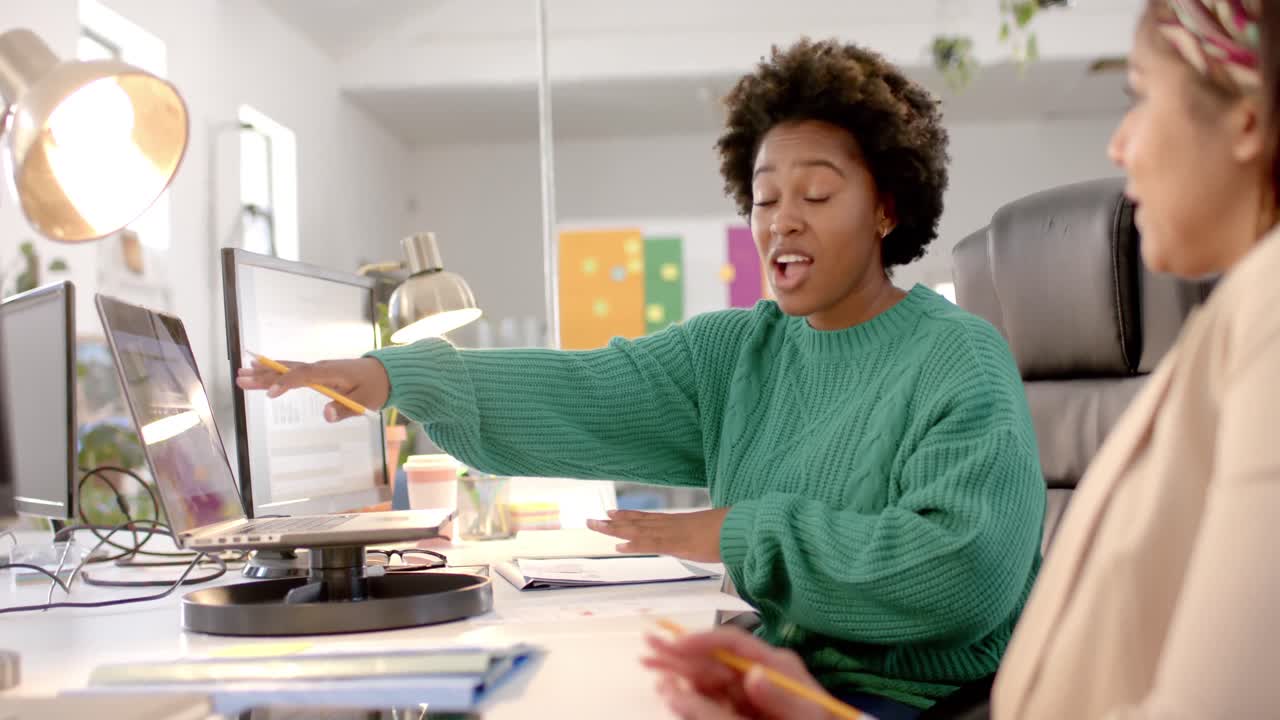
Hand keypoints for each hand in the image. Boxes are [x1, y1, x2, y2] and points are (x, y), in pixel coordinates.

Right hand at [235, 357, 390, 422]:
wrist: (384, 373)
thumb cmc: (375, 387)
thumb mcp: (365, 401)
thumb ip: (344, 409)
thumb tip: (325, 414)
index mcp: (332, 373)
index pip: (304, 376)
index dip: (287, 383)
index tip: (271, 394)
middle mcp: (320, 368)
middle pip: (289, 370)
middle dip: (265, 376)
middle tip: (242, 379)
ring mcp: (317, 369)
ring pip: (287, 369)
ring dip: (265, 372)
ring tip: (242, 374)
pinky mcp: (316, 372)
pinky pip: (292, 371)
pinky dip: (275, 372)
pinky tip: (259, 371)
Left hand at [586, 508, 729, 562]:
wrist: (742, 527)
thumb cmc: (732, 530)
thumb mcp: (713, 532)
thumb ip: (704, 535)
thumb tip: (706, 538)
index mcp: (679, 522)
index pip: (649, 518)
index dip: (629, 515)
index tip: (612, 513)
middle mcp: (671, 524)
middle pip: (638, 522)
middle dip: (614, 522)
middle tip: (592, 520)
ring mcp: (673, 533)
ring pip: (638, 530)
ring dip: (615, 529)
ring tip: (595, 526)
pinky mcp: (677, 544)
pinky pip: (651, 544)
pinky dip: (634, 545)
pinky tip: (619, 546)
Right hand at [642, 625, 834, 719]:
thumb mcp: (805, 712)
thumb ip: (779, 695)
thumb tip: (754, 674)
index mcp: (774, 664)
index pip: (733, 643)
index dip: (703, 640)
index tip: (677, 645)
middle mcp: (755, 674)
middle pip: (711, 659)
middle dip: (679, 652)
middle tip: (648, 644)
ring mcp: (745, 694)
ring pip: (704, 679)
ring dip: (677, 672)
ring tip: (650, 665)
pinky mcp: (738, 710)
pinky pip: (708, 699)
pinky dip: (687, 694)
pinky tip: (668, 687)